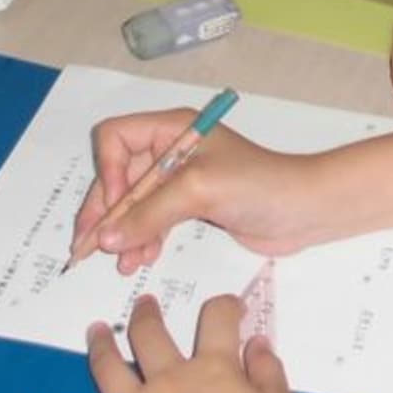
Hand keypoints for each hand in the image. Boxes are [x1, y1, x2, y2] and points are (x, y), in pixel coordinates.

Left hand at [30, 295, 294, 392]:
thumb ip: (269, 373)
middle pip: (151, 335)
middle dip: (147, 315)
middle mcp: (168, 381)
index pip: (217, 320)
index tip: (227, 307)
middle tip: (143, 305)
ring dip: (100, 347)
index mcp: (213, 370)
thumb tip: (256, 343)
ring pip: (109, 370)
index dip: (223, 306)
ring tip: (96, 332)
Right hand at [72, 109, 331, 273]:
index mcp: (173, 129)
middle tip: (87, 249)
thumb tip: (106, 240)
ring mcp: (182, 180)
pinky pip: (152, 221)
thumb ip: (150, 213)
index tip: (116, 204)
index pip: (116, 137)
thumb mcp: (199, 191)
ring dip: (123, 232)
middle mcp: (173, 150)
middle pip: (118, 176)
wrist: (305, 210)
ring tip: (122, 263)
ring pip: (134, 203)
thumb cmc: (258, 185)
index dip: (108, 170)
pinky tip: (140, 260)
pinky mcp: (192, 207)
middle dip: (106, 212)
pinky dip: (142, 239)